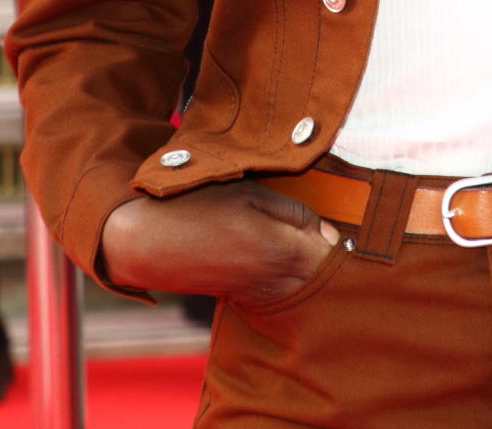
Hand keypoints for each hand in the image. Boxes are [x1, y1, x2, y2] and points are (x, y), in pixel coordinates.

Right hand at [101, 180, 340, 311]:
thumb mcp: (252, 192)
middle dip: (333, 260)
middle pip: (324, 278)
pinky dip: (292, 283)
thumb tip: (331, 233)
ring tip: (307, 249)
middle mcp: (276, 280)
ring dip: (313, 273)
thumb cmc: (200, 204)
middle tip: (331, 238)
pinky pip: (282, 297)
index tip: (340, 228)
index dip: (341, 240)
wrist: (149, 241)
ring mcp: (259, 294)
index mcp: (282, 249)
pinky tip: (284, 264)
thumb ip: (297, 213)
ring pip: (305, 291)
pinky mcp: (244, 299)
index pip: (334, 255)